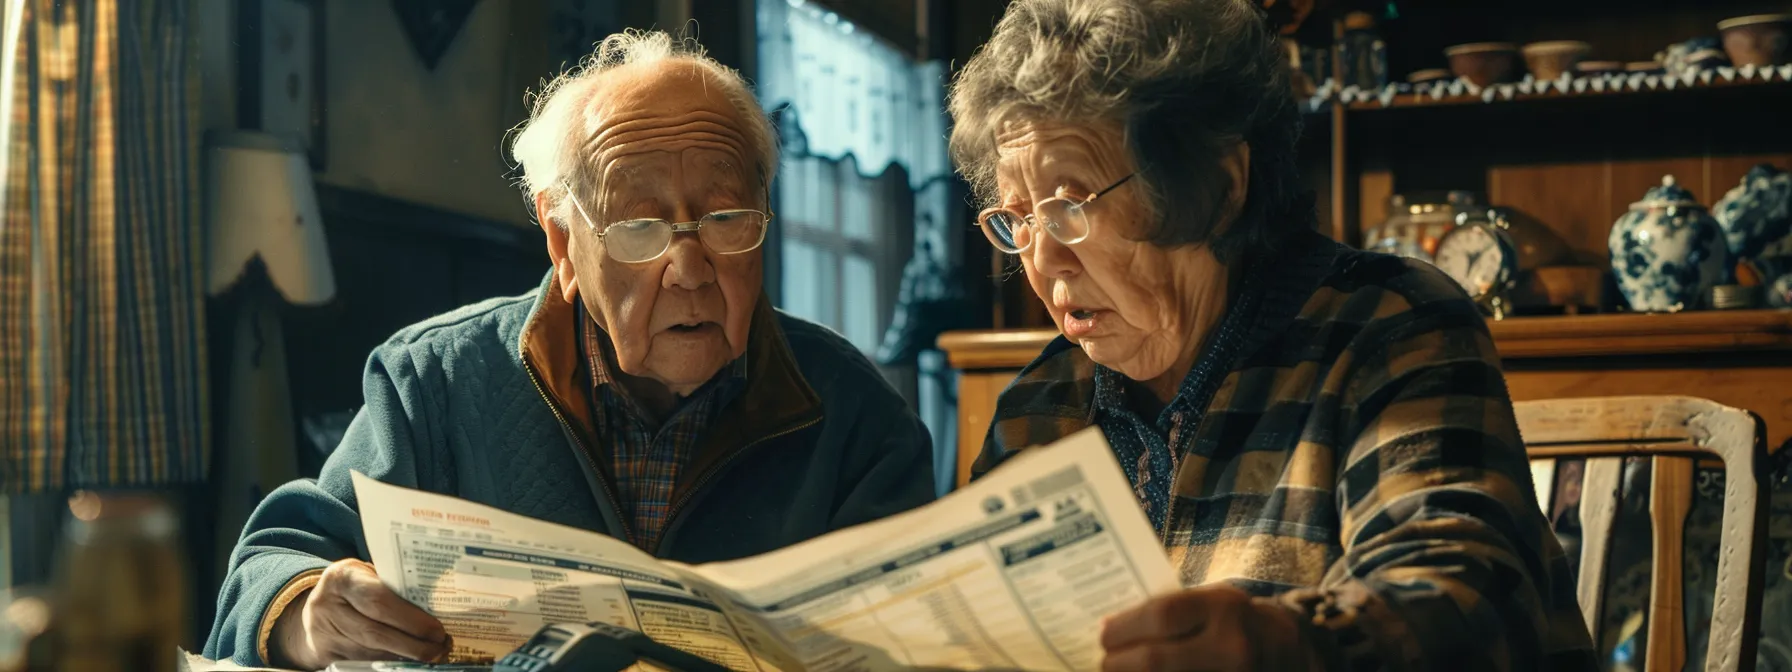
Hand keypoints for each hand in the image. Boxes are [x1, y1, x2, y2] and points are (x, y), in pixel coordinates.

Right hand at [271, 559, 450, 668]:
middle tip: (441, 647)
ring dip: (406, 657)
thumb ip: (391, 585)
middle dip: (414, 644)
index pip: (379, 600)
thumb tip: (437, 602)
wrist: (316, 609)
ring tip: (433, 654)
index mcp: (342, 578)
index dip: (411, 619)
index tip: (437, 630)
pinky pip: (364, 663)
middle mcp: (328, 606)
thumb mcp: (366, 574)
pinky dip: (391, 663)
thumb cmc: (353, 587)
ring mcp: (323, 634)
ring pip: (372, 653)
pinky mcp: (326, 655)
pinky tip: (410, 661)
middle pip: (376, 633)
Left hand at [1099, 584, 1317, 671]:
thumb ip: (1171, 611)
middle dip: (1118, 663)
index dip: (1123, 628)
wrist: (1294, 653)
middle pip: (1155, 660)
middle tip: (1104, 662)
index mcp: (1223, 609)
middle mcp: (1231, 647)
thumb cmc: (1238, 623)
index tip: (1103, 634)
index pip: (1160, 616)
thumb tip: (1112, 627)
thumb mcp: (1214, 602)